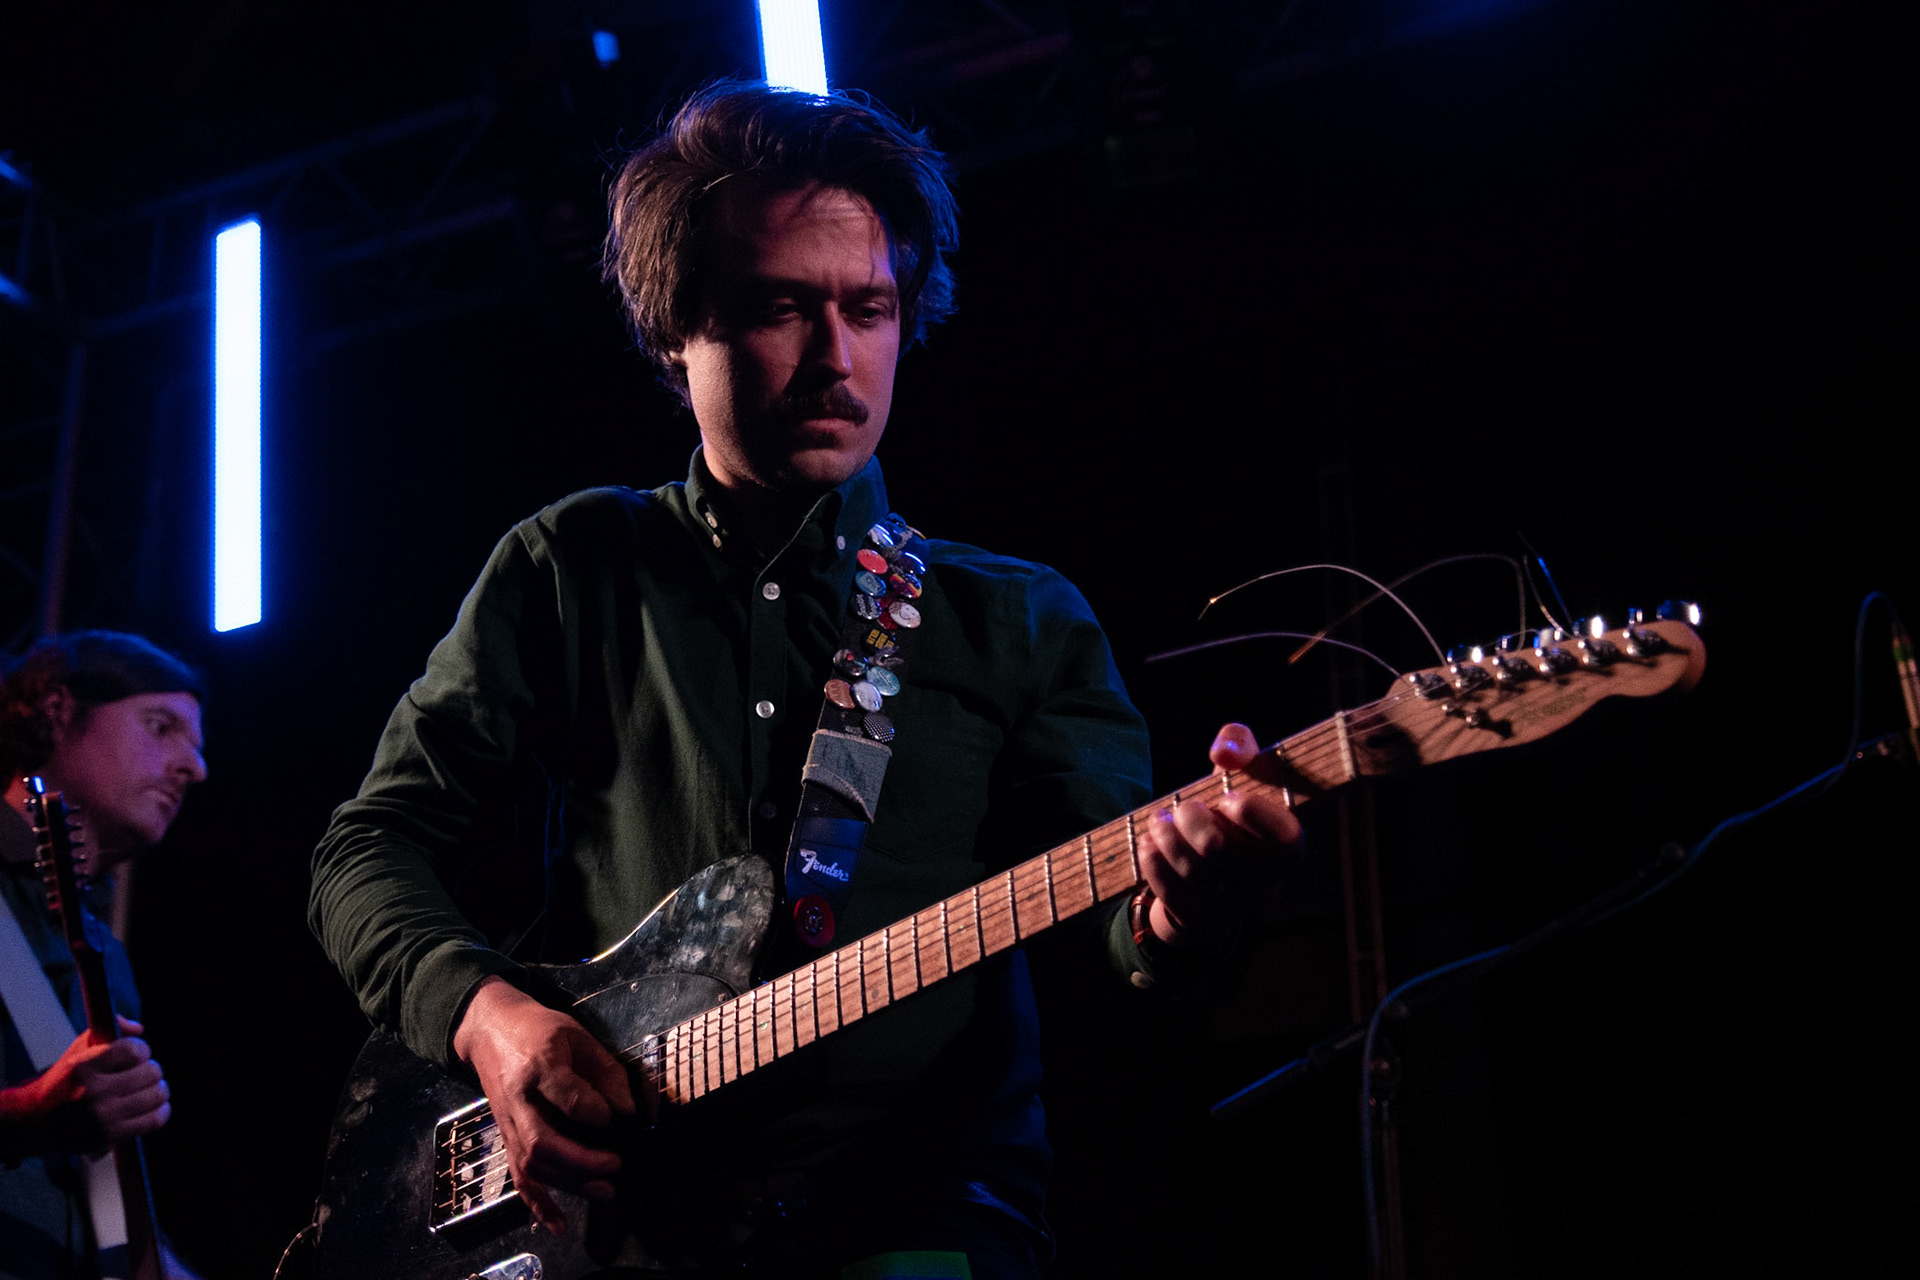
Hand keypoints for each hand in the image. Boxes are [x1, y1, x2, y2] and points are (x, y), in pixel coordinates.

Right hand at [0, 1017, 170, 1156]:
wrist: (35, 1121)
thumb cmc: (63, 1081)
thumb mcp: (78, 1050)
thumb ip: (110, 1030)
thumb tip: (140, 1029)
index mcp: (85, 1066)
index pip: (134, 1049)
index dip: (142, 1049)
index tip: (137, 1055)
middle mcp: (94, 1091)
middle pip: (151, 1071)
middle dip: (150, 1069)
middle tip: (142, 1073)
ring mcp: (104, 1116)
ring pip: (157, 1094)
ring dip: (158, 1089)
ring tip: (149, 1089)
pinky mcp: (111, 1135)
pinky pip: (154, 1120)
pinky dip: (161, 1111)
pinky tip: (154, 1106)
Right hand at [451, 976, 639, 1234]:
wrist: (490, 1030)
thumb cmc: (540, 1029)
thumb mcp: (577, 1035)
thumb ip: (605, 1071)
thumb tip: (628, 1110)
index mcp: (539, 1064)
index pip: (567, 1096)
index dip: (596, 1112)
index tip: (620, 1117)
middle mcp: (518, 1099)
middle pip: (543, 1141)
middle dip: (583, 1161)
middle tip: (616, 1164)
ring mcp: (508, 1123)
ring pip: (532, 1165)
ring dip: (569, 1184)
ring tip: (606, 1190)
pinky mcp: (506, 1138)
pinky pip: (518, 1178)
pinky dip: (538, 1205)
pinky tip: (559, 1224)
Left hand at [1136, 722, 1302, 949]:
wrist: (1207, 867)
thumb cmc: (1228, 809)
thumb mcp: (1240, 770)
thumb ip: (1239, 742)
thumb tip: (1224, 753)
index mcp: (1290, 848)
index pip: (1284, 838)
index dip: (1248, 811)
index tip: (1227, 798)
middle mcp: (1266, 883)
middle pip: (1217, 849)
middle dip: (1189, 817)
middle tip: (1183, 808)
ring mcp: (1232, 908)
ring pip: (1190, 870)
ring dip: (1164, 834)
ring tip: (1159, 820)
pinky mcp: (1199, 921)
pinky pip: (1168, 891)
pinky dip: (1152, 859)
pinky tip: (1149, 843)